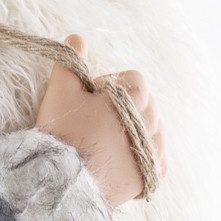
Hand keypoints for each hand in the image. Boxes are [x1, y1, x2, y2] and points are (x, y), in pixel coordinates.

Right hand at [34, 34, 167, 205]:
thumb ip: (70, 61)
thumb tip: (77, 38)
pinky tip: (128, 156)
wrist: (60, 183)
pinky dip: (148, 156)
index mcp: (132, 100)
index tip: (93, 98)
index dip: (113, 85)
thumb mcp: (60, 91)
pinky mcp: (147, 177)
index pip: (135, 80)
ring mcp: (150, 153)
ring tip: (110, 140)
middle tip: (97, 119)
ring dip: (138, 130)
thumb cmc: (61, 133)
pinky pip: (159, 160)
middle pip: (147, 105)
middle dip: (126, 106)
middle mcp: (147, 125)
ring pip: (154, 131)